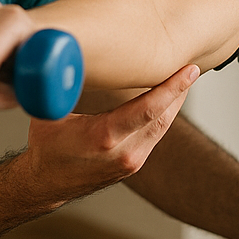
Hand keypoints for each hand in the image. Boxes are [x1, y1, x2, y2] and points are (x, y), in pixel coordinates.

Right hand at [20, 64, 199, 197]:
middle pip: (164, 116)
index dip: (172, 87)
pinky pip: (155, 135)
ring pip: (163, 126)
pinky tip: (167, 101)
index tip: (190, 70)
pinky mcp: (134, 165)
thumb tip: (65, 54)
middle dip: (180, 90)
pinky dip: (163, 116)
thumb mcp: (49, 113)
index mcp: (104, 136)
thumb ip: (61, 86)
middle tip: (192, 66)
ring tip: (183, 79)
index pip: (149, 108)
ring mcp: (131, 161)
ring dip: (175, 102)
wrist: (46, 184)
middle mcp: (124, 152)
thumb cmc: (46, 147)